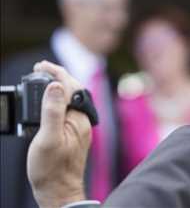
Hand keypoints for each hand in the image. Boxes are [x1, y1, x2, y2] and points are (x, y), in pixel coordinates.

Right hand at [27, 61, 90, 207]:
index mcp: (78, 119)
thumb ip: (53, 111)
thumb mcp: (48, 139)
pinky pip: (67, 109)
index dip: (56, 72)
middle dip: (59, 76)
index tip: (41, 65)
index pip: (71, 87)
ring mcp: (78, 127)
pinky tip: (48, 100)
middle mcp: (81, 120)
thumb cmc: (52, 169)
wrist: (59, 191)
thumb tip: (57, 86)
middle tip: (40, 68)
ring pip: (71, 99)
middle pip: (74, 90)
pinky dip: (58, 99)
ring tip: (43, 79)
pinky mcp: (73, 133)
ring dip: (58, 86)